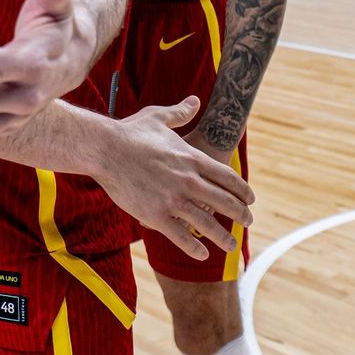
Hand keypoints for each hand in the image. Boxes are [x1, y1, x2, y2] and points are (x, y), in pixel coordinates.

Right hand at [92, 98, 255, 260]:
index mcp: (192, 158)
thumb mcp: (158, 117)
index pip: (227, 178)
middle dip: (240, 214)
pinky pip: (181, 236)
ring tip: (231, 244)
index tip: (250, 200)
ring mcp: (172, 199)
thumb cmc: (129, 132)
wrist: (104, 149)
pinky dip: (195, 247)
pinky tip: (203, 254)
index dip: (242, 191)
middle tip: (248, 222)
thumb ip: (180, 113)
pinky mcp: (156, 215)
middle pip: (224, 202)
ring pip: (207, 223)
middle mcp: (188, 180)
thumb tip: (195, 100)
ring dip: (223, 236)